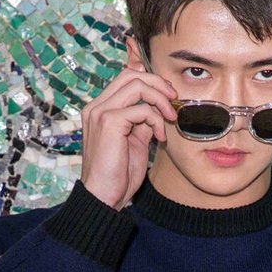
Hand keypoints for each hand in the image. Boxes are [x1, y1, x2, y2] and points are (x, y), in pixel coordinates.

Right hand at [80, 68, 177, 210]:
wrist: (104, 196)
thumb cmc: (118, 174)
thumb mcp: (134, 141)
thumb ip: (142, 122)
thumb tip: (158, 110)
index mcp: (100, 110)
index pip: (125, 79)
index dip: (150, 81)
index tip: (168, 96)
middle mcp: (97, 107)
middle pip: (130, 75)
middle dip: (157, 83)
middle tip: (174, 99)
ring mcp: (101, 113)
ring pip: (136, 85)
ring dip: (160, 99)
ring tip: (171, 117)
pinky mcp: (109, 122)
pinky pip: (141, 109)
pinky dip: (156, 120)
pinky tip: (160, 137)